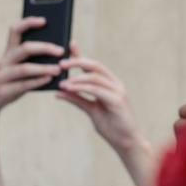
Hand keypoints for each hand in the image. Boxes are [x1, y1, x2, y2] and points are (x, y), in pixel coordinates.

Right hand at [0, 17, 63, 125]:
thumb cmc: (8, 84)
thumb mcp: (16, 69)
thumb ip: (31, 61)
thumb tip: (57, 54)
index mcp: (8, 53)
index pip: (15, 30)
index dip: (29, 22)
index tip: (45, 20)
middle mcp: (4, 61)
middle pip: (25, 48)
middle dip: (45, 48)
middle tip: (61, 51)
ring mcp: (2, 76)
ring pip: (25, 68)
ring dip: (44, 68)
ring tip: (58, 69)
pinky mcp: (3, 91)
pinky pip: (22, 85)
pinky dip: (37, 82)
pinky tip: (49, 80)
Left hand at [56, 41, 148, 159]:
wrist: (125, 142)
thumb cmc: (111, 126)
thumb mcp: (90, 110)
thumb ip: (77, 99)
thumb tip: (59, 91)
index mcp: (109, 84)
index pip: (93, 65)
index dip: (82, 54)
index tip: (70, 44)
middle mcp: (115, 84)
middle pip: (95, 66)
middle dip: (78, 62)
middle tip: (61, 63)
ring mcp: (118, 91)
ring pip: (95, 77)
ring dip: (76, 78)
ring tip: (61, 82)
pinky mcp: (117, 100)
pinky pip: (97, 90)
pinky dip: (81, 88)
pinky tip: (69, 89)